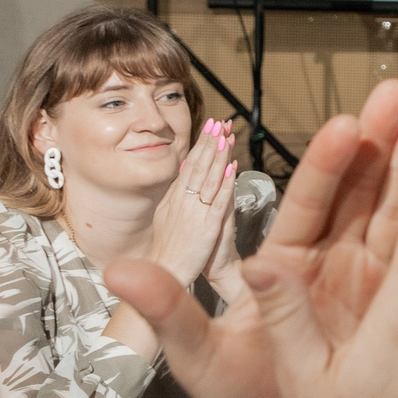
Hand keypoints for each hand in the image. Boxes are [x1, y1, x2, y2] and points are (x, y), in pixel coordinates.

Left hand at [107, 82, 397, 397]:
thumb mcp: (197, 357)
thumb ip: (168, 308)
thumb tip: (117, 270)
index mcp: (281, 264)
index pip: (307, 204)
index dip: (327, 166)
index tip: (346, 126)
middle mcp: (328, 261)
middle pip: (358, 193)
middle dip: (380, 144)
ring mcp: (369, 279)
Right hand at [145, 118, 237, 286]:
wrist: (166, 276)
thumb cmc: (170, 249)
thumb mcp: (167, 217)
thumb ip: (177, 195)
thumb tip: (184, 170)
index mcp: (174, 199)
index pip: (189, 166)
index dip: (201, 146)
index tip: (211, 127)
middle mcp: (182, 203)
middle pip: (198, 167)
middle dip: (209, 143)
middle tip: (219, 122)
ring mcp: (194, 215)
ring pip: (208, 181)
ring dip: (218, 157)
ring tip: (225, 137)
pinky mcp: (206, 229)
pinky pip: (217, 204)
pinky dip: (224, 186)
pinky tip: (231, 170)